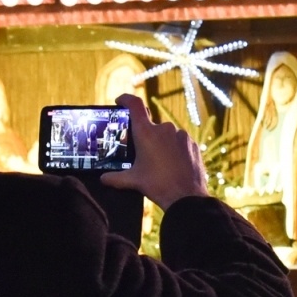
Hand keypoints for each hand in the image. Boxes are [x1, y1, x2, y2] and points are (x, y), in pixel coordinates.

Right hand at [99, 94, 206, 210]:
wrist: (187, 197)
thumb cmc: (158, 185)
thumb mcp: (133, 180)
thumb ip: (115, 178)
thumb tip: (103, 178)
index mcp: (146, 132)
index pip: (134, 104)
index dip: (126, 99)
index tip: (120, 102)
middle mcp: (164, 128)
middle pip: (151, 125)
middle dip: (145, 136)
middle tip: (141, 151)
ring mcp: (181, 135)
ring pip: (167, 134)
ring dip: (161, 143)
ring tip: (159, 162)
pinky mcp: (193, 144)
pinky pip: (180, 142)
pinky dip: (175, 149)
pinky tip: (173, 164)